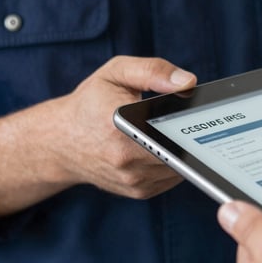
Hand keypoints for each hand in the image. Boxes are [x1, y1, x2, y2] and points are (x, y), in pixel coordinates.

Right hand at [0, 56, 195, 219]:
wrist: (60, 142)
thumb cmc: (90, 104)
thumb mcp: (116, 73)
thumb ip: (153, 70)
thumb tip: (188, 82)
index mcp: (119, 126)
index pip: (170, 133)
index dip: (191, 126)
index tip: (200, 117)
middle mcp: (125, 159)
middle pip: (181, 152)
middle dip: (191, 138)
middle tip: (196, 122)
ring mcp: (133, 180)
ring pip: (180, 166)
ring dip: (184, 152)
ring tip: (176, 132)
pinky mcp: (139, 192)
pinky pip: (171, 177)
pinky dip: (174, 163)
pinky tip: (165, 147)